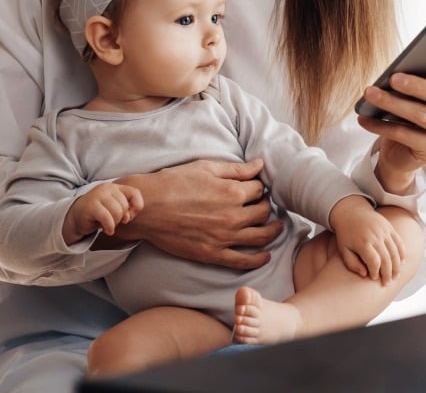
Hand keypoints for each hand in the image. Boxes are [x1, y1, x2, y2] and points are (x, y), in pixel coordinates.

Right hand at [62, 182, 143, 244]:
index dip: (136, 207)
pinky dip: (109, 227)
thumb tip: (128, 217)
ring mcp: (99, 195)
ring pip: (117, 211)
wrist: (76, 217)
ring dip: (115, 223)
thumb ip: (126, 209)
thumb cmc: (99, 213)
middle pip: (125, 205)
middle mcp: (108, 188)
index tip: (128, 217)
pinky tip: (106, 230)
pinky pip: (107, 218)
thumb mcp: (115, 209)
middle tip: (113, 222)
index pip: (135, 193)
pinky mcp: (91, 206)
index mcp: (116, 187)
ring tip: (108, 225)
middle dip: (121, 218)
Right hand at [93, 158, 283, 269]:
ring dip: (272, 231)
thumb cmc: (174, 182)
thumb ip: (236, 169)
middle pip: (263, 212)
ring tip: (276, 227)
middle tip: (264, 204)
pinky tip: (265, 255)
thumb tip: (260, 165)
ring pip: (260, 237)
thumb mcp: (206, 168)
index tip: (256, 187)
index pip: (259, 190)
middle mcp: (232, 216)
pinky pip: (243, 261)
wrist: (148, 207)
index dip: (260, 187)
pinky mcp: (213, 254)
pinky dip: (259, 259)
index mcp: (232, 192)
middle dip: (266, 206)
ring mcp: (224, 238)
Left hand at [329, 196, 403, 283]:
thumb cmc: (346, 234)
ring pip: (395, 252)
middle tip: (387, 283)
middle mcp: (375, 236)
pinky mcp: (389, 227)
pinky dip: (402, 253)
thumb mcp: (343, 249)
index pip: (374, 262)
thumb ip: (352, 264)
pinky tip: (401, 263)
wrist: (351, 211)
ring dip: (397, 266)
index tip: (373, 278)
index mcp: (363, 242)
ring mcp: (384, 231)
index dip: (376, 273)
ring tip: (395, 277)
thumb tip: (365, 274)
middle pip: (387, 259)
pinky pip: (399, 242)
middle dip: (388, 274)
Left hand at [357, 49, 425, 193]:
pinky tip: (363, 117)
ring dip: (392, 102)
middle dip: (418, 84)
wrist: (406, 149)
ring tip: (370, 92)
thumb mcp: (423, 91)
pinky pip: (404, 135)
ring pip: (421, 115)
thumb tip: (401, 66)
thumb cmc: (416, 106)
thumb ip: (423, 76)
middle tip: (393, 77)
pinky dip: (380, 125)